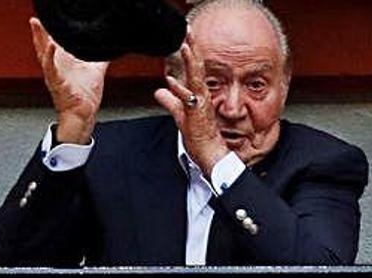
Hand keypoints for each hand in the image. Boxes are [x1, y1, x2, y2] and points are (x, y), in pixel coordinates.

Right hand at [30, 17, 108, 144]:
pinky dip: (50, 57)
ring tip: (36, 25)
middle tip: (35, 19)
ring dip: (39, 39)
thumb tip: (109, 50)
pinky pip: (51, 69)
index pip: (53, 43)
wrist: (84, 114)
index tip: (46, 18)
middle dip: (38, 32)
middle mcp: (56, 68)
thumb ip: (100, 59)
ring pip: (43, 54)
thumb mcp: (95, 71)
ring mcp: (55, 75)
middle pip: (43, 46)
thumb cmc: (85, 96)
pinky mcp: (57, 84)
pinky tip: (50, 46)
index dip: (49, 31)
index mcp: (63, 64)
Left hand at [154, 38, 228, 174]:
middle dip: (191, 47)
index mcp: (197, 94)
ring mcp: (200, 104)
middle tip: (187, 29)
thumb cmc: (200, 138)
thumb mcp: (180, 116)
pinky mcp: (198, 114)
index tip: (185, 36)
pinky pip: (190, 96)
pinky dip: (182, 85)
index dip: (189, 52)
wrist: (211, 155)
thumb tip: (159, 91)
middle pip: (196, 67)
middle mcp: (200, 96)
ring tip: (184, 44)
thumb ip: (171, 102)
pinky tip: (172, 78)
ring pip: (196, 77)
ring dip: (190, 60)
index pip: (193, 68)